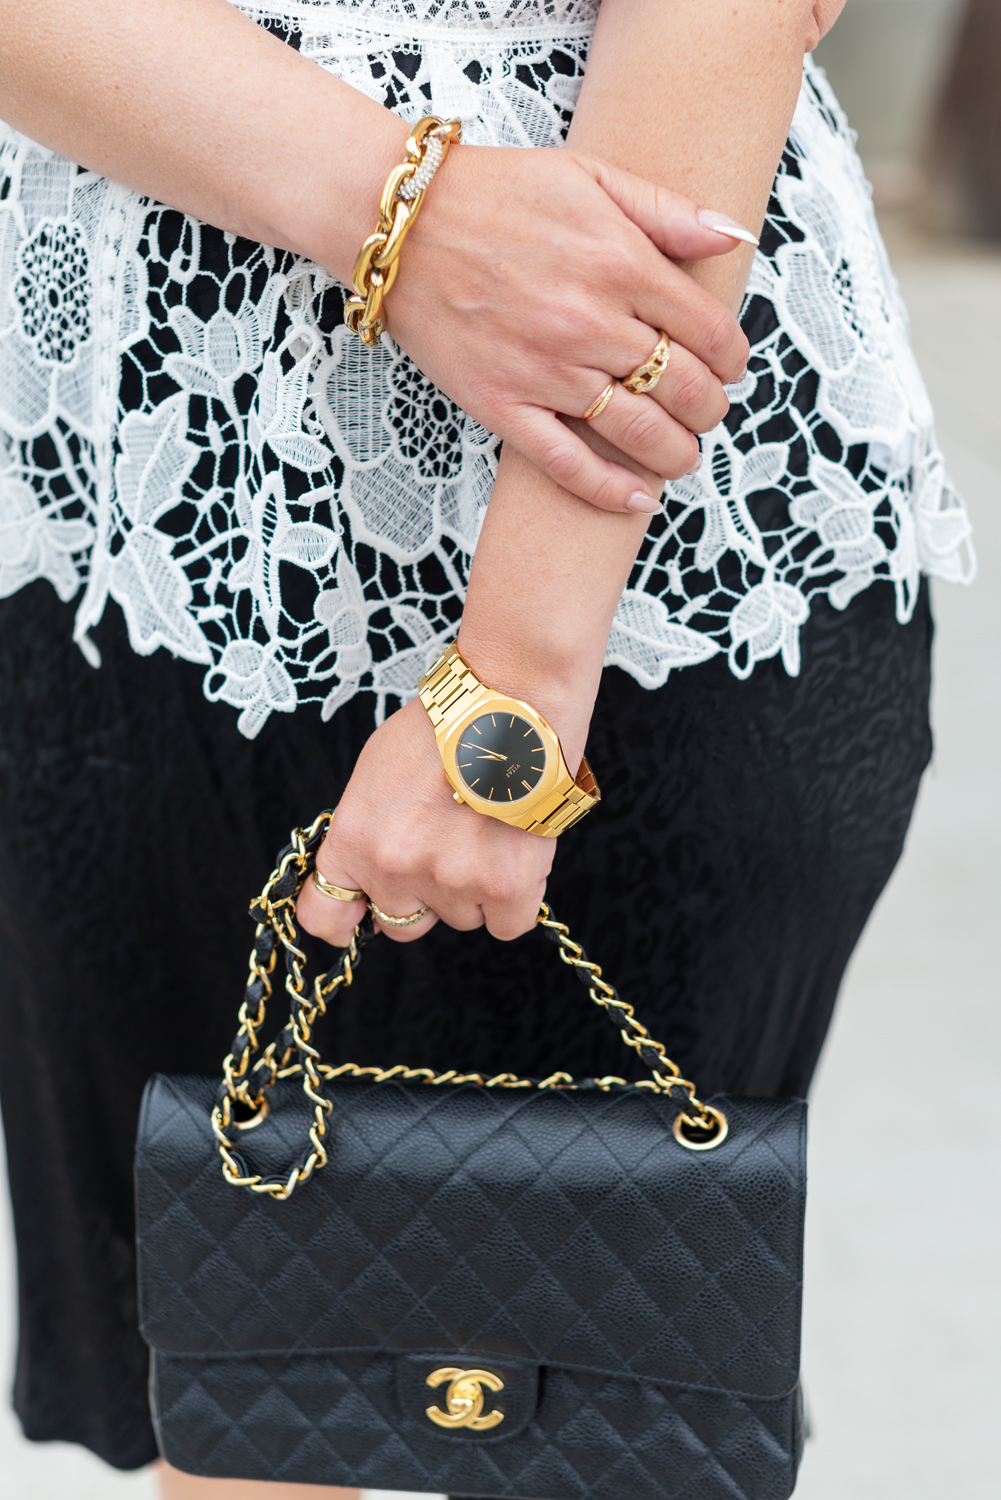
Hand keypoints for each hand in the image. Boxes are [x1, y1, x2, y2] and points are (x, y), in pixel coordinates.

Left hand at [297, 696, 562, 948]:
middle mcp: (393, 869)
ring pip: (461, 918)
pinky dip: (515, 899)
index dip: (346, 920)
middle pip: (402, 924)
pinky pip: (508, 924)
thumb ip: (366, 830)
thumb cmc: (443, 728)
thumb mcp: (375, 773)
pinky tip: (517, 855)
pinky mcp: (504, 887)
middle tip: (446, 851)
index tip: (361, 916)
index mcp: (354, 840)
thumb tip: (369, 871)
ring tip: (489, 832)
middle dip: (422, 897)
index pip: (324, 916)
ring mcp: (450, 882)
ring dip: (474, 889)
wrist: (507, 705)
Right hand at [387, 146, 751, 512]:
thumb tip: (735, 237)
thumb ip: (667, 210)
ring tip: (683, 455)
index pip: (708, 330)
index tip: (732, 366)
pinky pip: (567, 463)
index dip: (733, 356)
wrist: (402, 225)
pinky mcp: (502, 405)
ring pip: (637, 432)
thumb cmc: (496, 193)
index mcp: (620, 263)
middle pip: (682, 387)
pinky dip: (609, 490)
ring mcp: (546, 370)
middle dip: (709, 407)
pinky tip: (639, 499)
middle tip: (708, 411)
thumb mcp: (590, 175)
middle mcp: (590, 323)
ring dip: (675, 453)